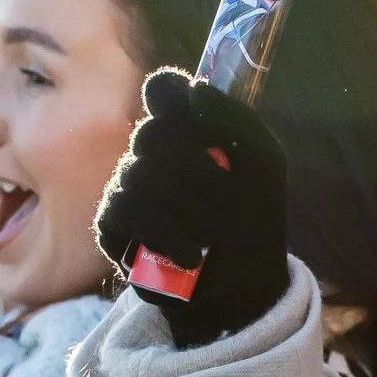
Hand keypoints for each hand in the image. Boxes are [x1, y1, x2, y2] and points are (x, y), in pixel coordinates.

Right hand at [95, 69, 290, 347]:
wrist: (242, 286)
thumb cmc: (257, 220)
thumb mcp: (264, 165)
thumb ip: (235, 121)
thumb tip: (195, 90)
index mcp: (189, 130)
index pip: (164, 91)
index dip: (170, 96)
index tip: (187, 115)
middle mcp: (153, 152)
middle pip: (154, 133)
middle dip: (196, 170)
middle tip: (225, 200)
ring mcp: (128, 185)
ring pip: (139, 174)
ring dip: (186, 211)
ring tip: (212, 238)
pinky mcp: (112, 223)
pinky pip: (123, 210)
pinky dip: (164, 235)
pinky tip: (190, 255)